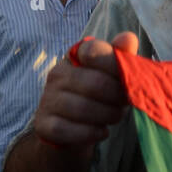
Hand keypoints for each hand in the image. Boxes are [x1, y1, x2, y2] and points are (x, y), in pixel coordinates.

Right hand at [32, 33, 137, 151]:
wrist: (73, 131)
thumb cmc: (99, 96)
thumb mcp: (113, 75)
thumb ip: (121, 57)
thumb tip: (128, 39)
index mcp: (75, 56)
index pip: (93, 50)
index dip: (115, 65)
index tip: (129, 79)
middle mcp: (57, 74)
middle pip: (95, 83)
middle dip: (118, 97)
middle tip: (127, 104)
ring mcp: (47, 99)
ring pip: (82, 108)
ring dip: (106, 116)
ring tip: (116, 117)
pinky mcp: (42, 124)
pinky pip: (66, 130)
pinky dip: (90, 133)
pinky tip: (102, 132)